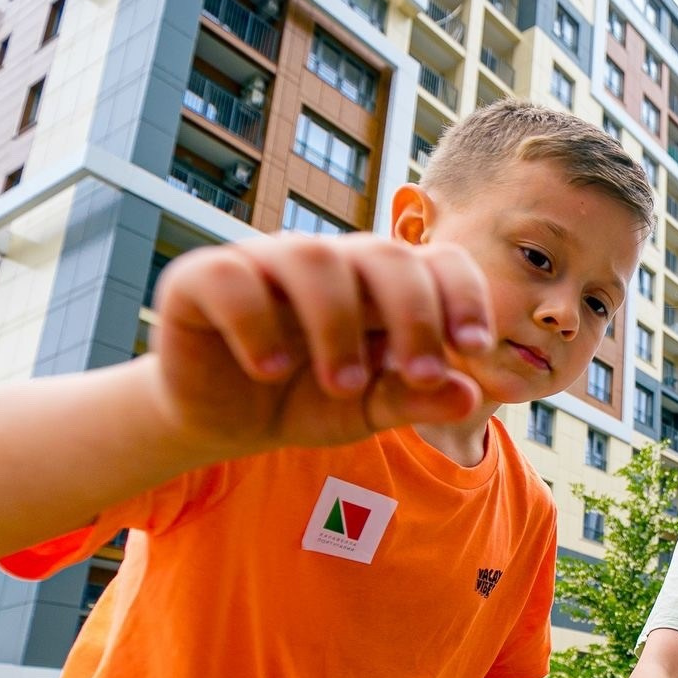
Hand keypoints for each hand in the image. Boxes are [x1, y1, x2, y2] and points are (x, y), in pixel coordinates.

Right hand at [152, 234, 491, 454]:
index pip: (436, 261)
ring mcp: (266, 263)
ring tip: (344, 386)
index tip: (476, 348)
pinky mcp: (202, 278)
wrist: (222, 422)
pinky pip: (232, 278)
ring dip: (338, 326)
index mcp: (380, 285)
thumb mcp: (367, 411)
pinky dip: (257, 325)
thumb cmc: (306, 400)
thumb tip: (470, 395)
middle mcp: (329, 262)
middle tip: (422, 376)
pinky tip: (271, 369)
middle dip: (415, 315)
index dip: (464, 295)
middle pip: (385, 255)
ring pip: (313, 260)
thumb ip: (415, 400)